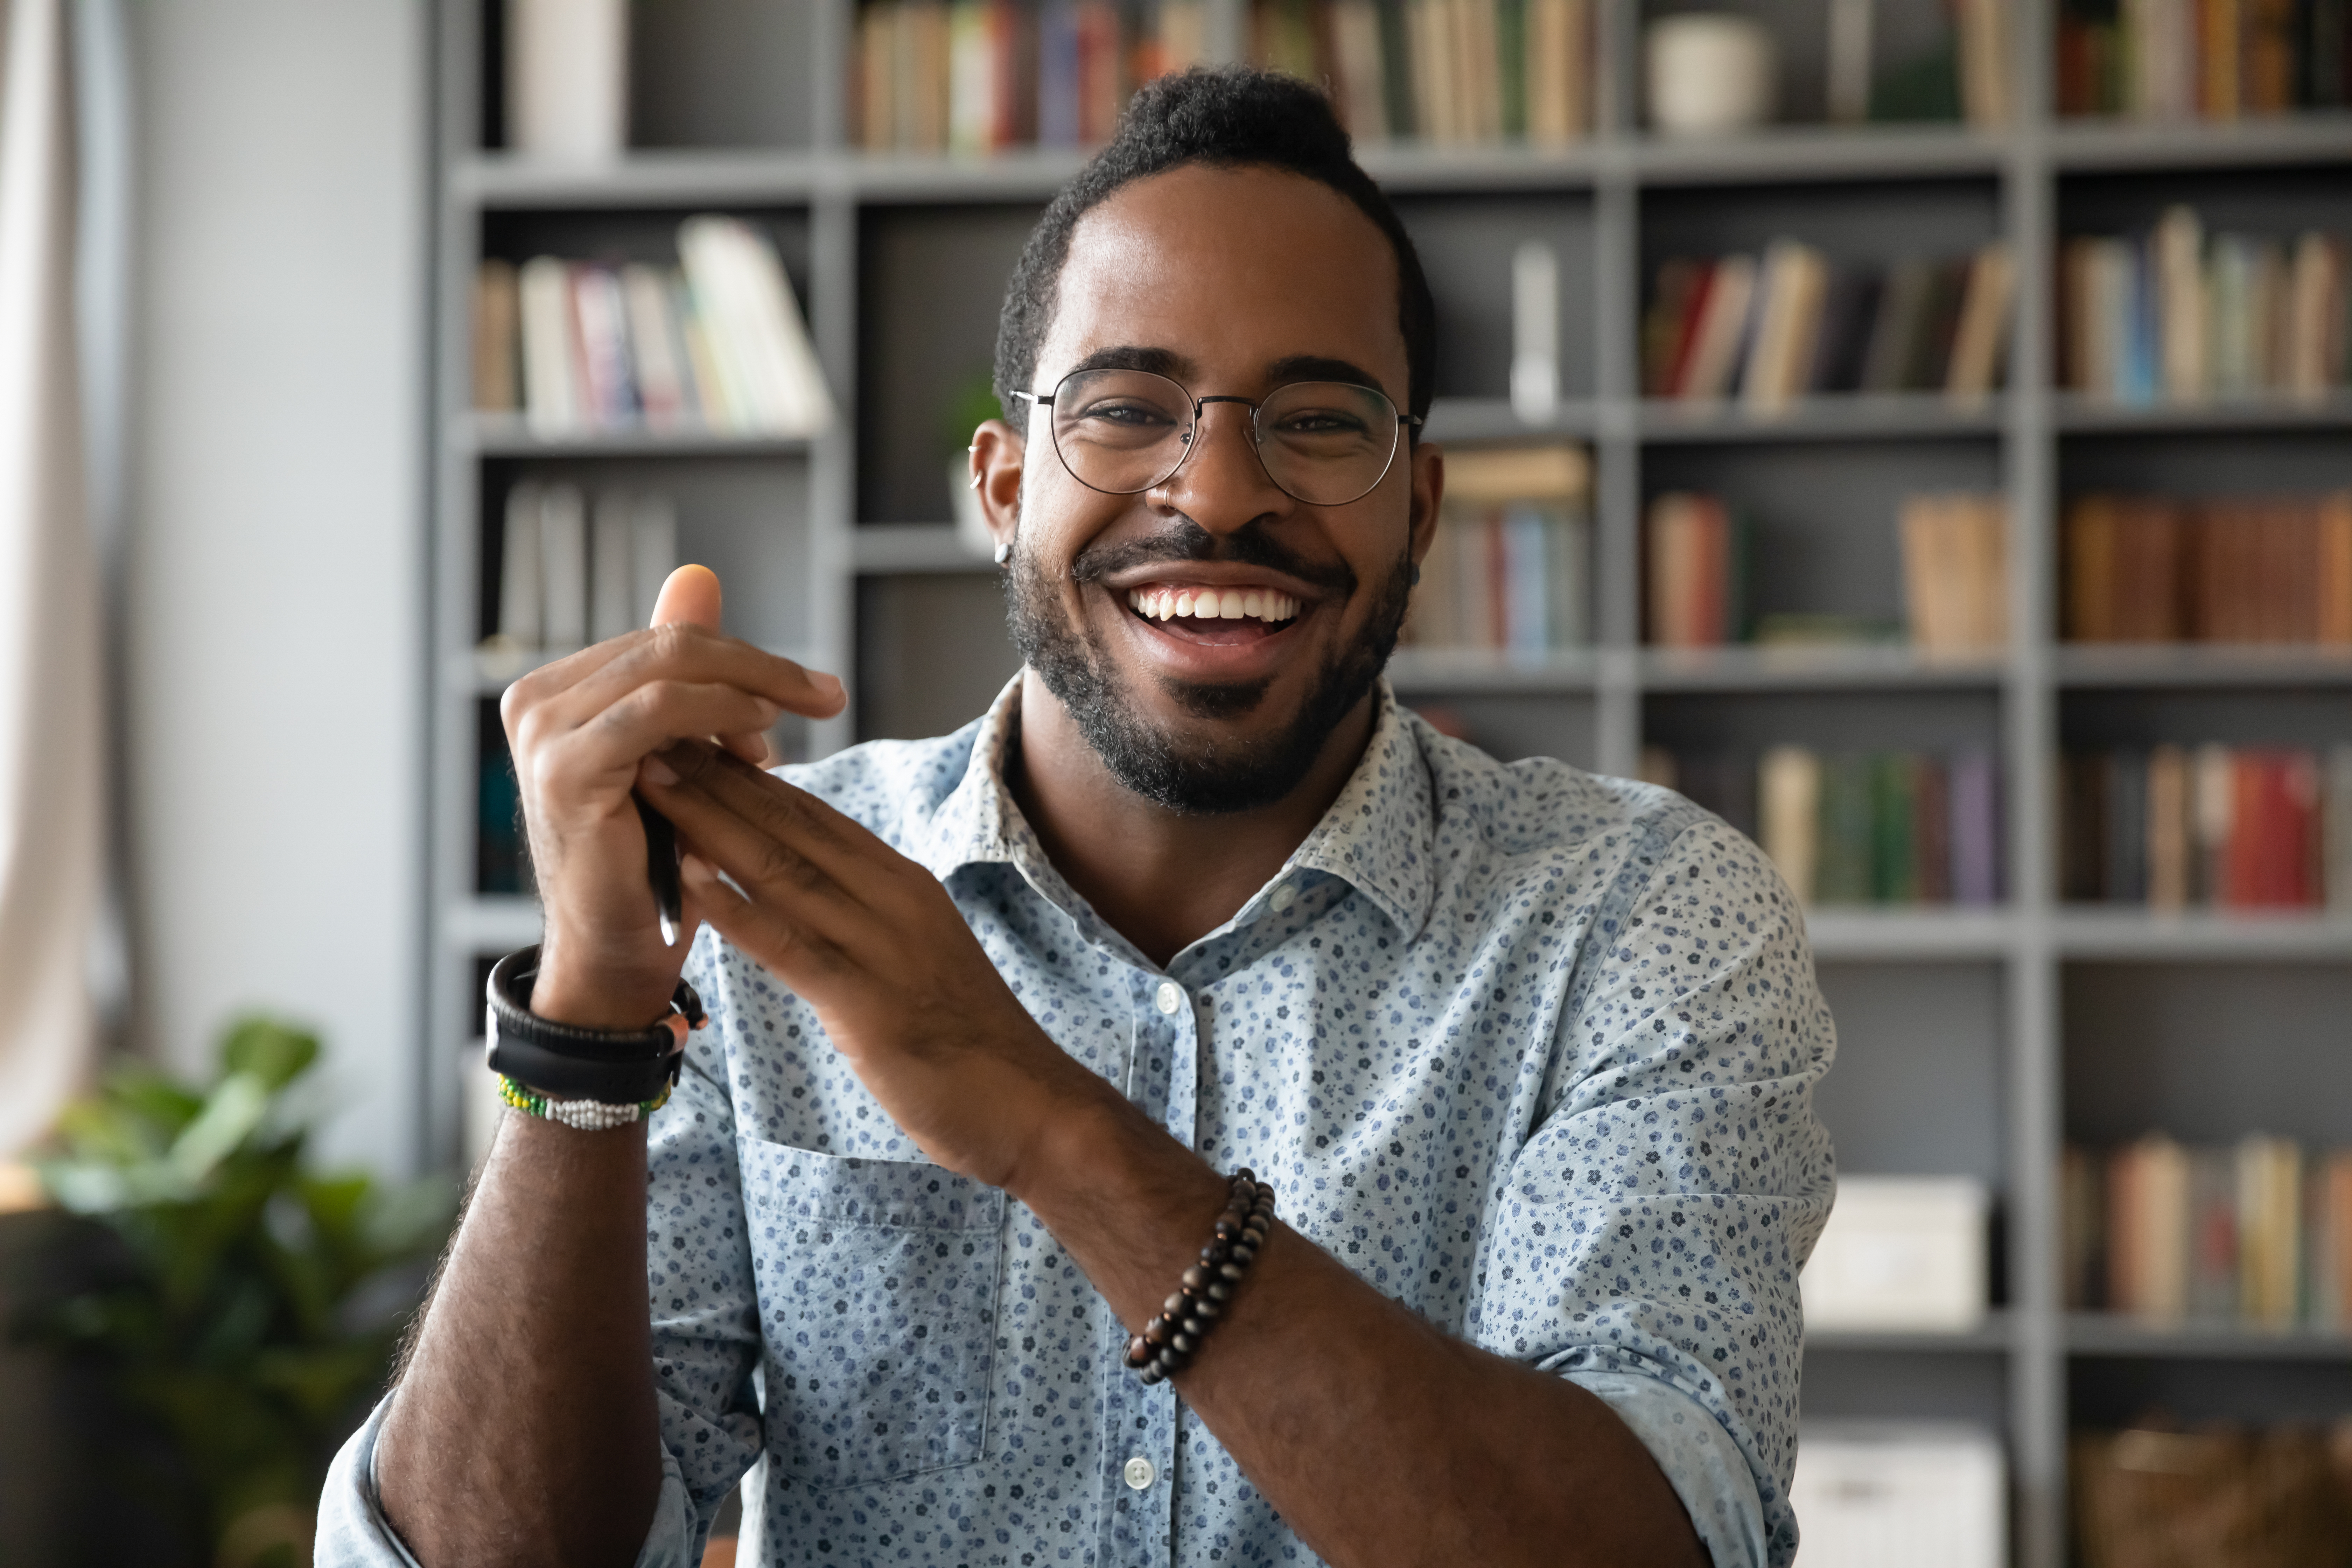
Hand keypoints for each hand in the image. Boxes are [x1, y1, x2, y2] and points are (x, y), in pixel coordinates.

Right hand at [501, 567, 845, 1029]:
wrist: (620, 947)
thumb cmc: (655, 856)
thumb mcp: (678, 750)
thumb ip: (681, 670)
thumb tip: (699, 578)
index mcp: (557, 690)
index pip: (664, 640)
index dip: (741, 657)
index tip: (803, 691)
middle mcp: (536, 701)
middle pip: (669, 645)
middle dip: (757, 665)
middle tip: (824, 693)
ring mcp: (543, 732)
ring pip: (667, 667)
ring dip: (748, 686)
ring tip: (798, 716)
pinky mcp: (565, 769)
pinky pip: (655, 712)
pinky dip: (716, 714)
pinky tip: (761, 735)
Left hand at [635, 740, 1100, 1187]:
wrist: (1031, 1106)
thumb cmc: (969, 1043)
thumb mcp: (915, 957)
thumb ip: (865, 918)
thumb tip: (809, 895)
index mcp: (903, 885)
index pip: (813, 815)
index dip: (744, 775)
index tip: (687, 739)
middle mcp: (894, 899)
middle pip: (791, 826)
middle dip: (716, 779)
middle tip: (651, 733)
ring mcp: (884, 948)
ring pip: (782, 871)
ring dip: (710, 824)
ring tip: (653, 782)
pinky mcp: (870, 1005)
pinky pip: (791, 946)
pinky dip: (735, 909)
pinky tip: (689, 879)